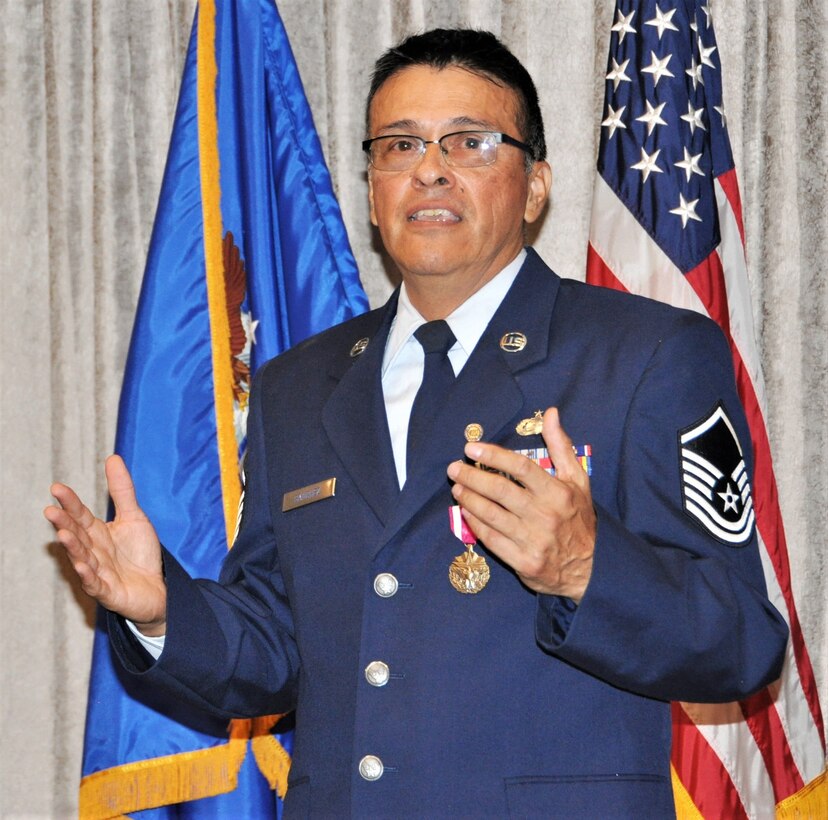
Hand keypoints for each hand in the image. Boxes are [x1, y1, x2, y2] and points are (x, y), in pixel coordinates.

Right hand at [44, 455, 166, 634]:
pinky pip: (94, 583)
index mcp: (97, 533)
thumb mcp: (134, 517)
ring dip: (72, 547)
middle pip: (77, 535)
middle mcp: (93, 551)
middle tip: (51, 510)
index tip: (57, 488)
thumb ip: (122, 490)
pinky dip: (87, 575)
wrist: (157, 588)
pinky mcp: (107, 591)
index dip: (70, 503)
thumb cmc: (140, 553)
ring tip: (62, 534)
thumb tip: (112, 458)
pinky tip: (81, 565)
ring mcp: (98, 572)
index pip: (80, 515)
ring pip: (82, 558)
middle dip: (64, 524)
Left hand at [446, 408, 594, 601]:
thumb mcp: (577, 480)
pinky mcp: (524, 562)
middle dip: (472, 477)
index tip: (471, 448)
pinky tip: (466, 512)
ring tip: (457, 487)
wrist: (591, 567)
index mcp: (558, 492)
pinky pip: (491, 539)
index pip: (521, 468)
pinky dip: (475, 524)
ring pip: (491, 515)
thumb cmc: (579, 517)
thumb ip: (561, 446)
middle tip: (454, 468)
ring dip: (469, 499)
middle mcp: (545, 515)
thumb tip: (551, 413)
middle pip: (500, 490)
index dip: (493, 455)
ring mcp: (533, 540)